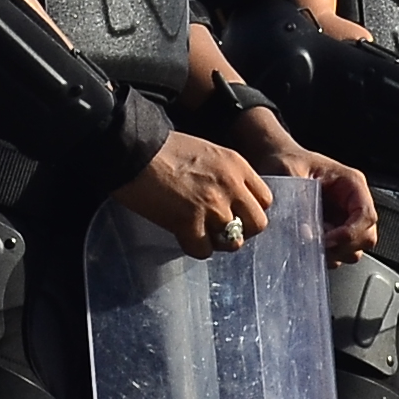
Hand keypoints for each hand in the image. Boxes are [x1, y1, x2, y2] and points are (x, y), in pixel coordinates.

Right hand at [108, 130, 273, 258]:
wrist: (133, 149)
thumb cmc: (163, 147)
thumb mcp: (207, 152)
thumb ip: (224, 174)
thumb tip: (227, 197)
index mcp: (237, 165)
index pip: (265, 200)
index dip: (250, 210)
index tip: (235, 212)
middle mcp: (231, 187)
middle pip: (258, 224)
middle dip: (241, 230)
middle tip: (220, 228)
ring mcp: (212, 206)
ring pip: (233, 242)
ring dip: (217, 241)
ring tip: (200, 232)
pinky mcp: (189, 223)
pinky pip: (204, 251)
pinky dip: (194, 247)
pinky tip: (182, 235)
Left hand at [273, 146, 376, 262]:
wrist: (275, 162)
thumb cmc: (286, 161)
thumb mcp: (290, 172)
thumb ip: (300, 199)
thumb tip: (306, 230)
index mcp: (351, 184)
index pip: (366, 215)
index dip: (350, 233)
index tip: (326, 240)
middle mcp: (353, 203)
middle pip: (366, 236)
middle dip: (343, 246)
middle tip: (316, 245)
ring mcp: (344, 219)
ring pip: (354, 249)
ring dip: (333, 253)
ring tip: (309, 244)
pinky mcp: (332, 232)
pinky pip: (337, 253)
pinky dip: (324, 256)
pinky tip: (306, 246)